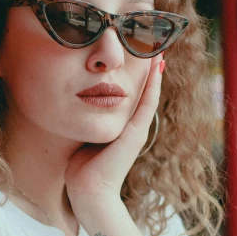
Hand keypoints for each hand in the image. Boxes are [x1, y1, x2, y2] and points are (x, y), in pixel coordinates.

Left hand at [65, 53, 163, 211]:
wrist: (88, 192)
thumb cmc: (82, 168)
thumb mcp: (86, 136)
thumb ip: (88, 121)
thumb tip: (77, 105)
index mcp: (123, 127)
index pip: (134, 94)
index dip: (139, 74)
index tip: (139, 52)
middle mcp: (134, 126)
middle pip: (145, 90)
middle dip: (150, 68)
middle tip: (154, 43)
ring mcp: (137, 130)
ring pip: (150, 93)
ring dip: (155, 71)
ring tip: (159, 49)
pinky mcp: (135, 134)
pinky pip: (147, 103)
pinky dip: (152, 84)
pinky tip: (155, 66)